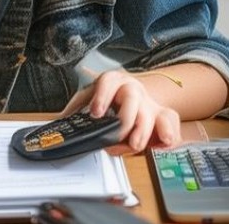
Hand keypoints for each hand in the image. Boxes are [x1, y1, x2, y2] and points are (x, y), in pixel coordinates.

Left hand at [62, 69, 180, 154]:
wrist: (134, 95)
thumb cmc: (109, 99)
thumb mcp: (90, 99)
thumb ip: (76, 110)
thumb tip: (57, 124)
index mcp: (113, 82)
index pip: (108, 81)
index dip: (102, 96)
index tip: (95, 113)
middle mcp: (133, 90)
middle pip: (133, 96)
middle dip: (126, 118)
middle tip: (119, 135)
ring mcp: (149, 103)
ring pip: (154, 111)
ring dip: (145, 130)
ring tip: (136, 145)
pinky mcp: (163, 116)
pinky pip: (171, 122)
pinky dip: (170, 133)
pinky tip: (163, 144)